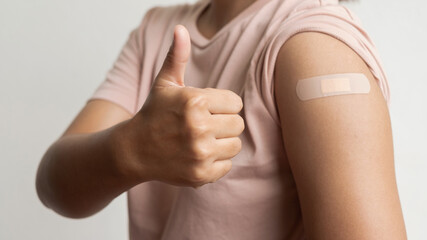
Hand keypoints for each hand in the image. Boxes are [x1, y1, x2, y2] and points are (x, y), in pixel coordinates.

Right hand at [122, 25, 243, 187]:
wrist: (134, 150)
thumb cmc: (154, 113)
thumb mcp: (165, 83)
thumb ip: (177, 56)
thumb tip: (180, 29)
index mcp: (195, 102)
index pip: (235, 103)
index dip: (222, 105)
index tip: (205, 109)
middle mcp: (199, 128)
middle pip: (238, 124)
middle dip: (223, 123)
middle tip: (203, 126)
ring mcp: (200, 154)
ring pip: (235, 145)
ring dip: (222, 143)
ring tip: (201, 140)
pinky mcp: (201, 175)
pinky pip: (227, 165)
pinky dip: (216, 162)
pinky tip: (198, 156)